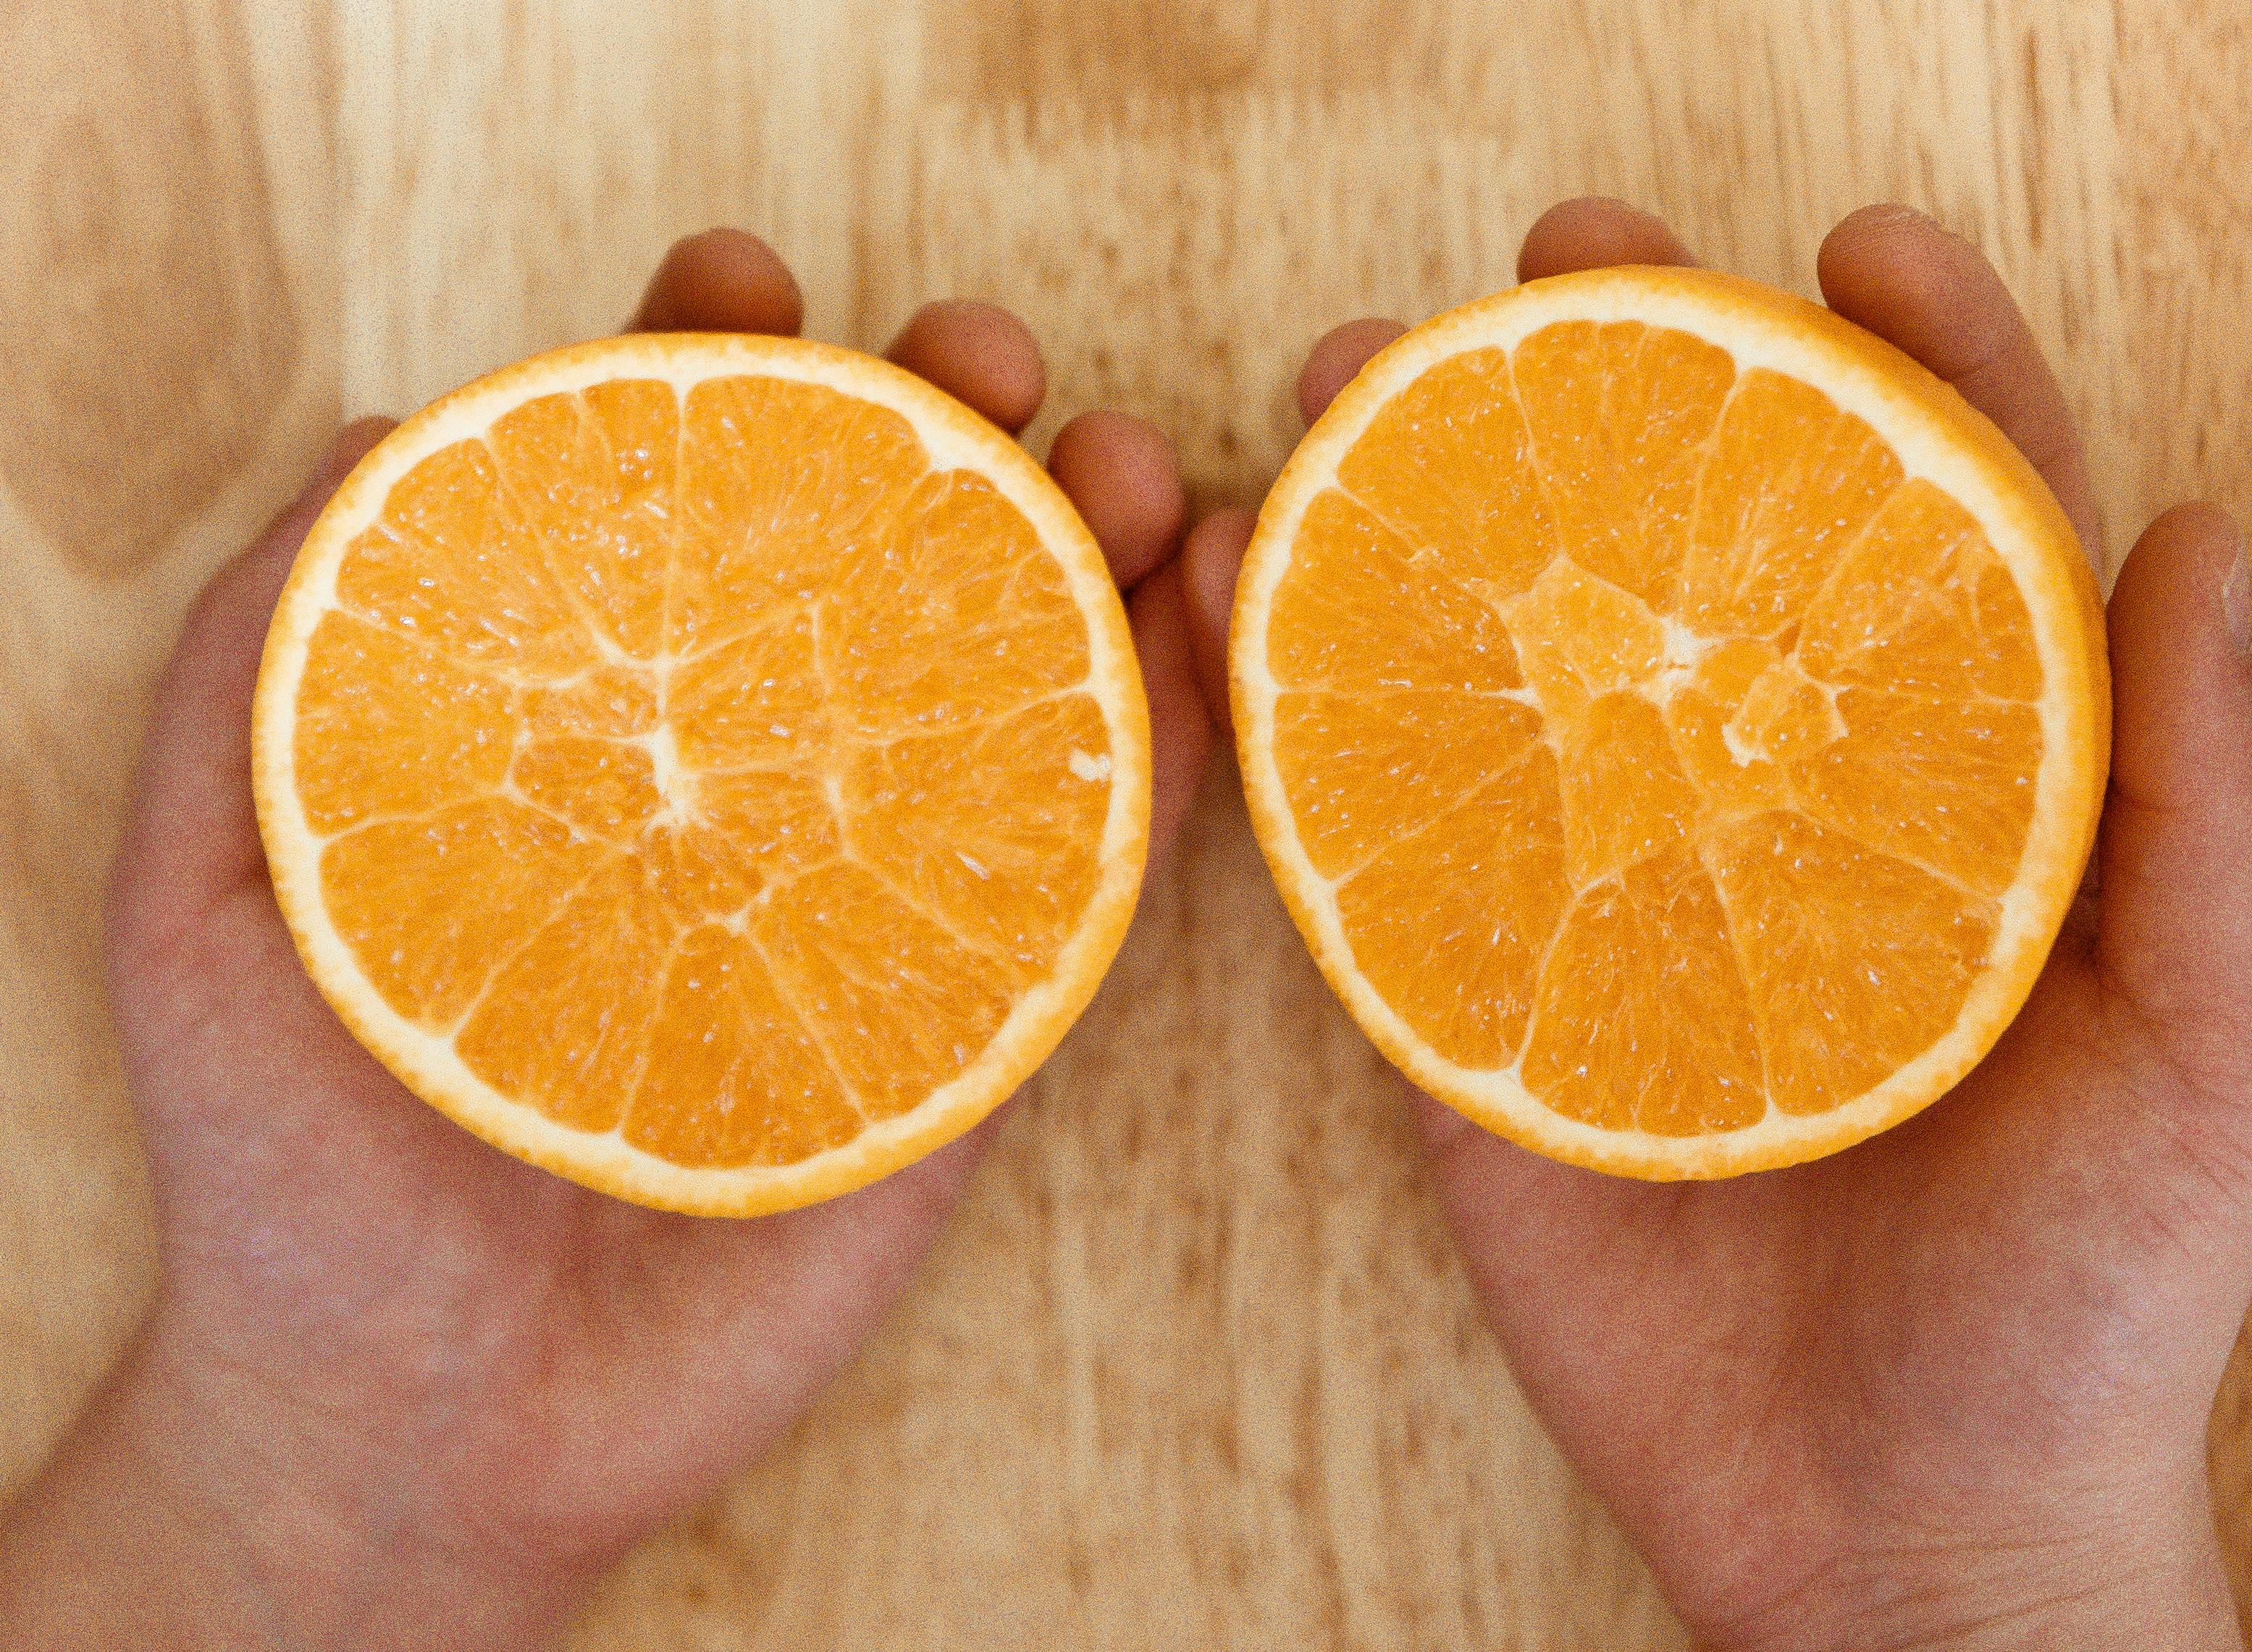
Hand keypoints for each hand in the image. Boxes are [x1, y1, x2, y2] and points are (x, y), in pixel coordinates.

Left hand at [0, 230, 1212, 1648]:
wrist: (428, 1429)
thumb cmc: (293, 1172)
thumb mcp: (200, 897)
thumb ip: (255, 673)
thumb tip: (371, 437)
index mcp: (592, 726)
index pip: (670, 499)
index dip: (711, 363)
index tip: (738, 285)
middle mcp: (749, 782)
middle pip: (871, 551)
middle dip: (939, 413)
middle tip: (976, 354)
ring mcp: (874, 895)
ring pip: (1018, 675)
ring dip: (1098, 542)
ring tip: (1134, 465)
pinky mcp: (977, 1027)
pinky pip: (1096, 866)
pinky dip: (1173, 748)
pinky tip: (1205, 648)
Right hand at [1182, 198, 2251, 1650]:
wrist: (1895, 1531)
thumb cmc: (2094, 1304)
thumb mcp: (2212, 1050)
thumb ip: (2216, 801)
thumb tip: (2202, 531)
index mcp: (1963, 798)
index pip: (1944, 531)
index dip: (1911, 363)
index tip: (1852, 249)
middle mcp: (1775, 815)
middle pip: (1699, 553)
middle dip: (1628, 379)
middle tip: (1558, 263)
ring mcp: (1614, 905)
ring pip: (1520, 665)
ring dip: (1431, 505)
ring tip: (1352, 382)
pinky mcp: (1483, 1016)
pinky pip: (1388, 852)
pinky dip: (1314, 721)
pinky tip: (1258, 597)